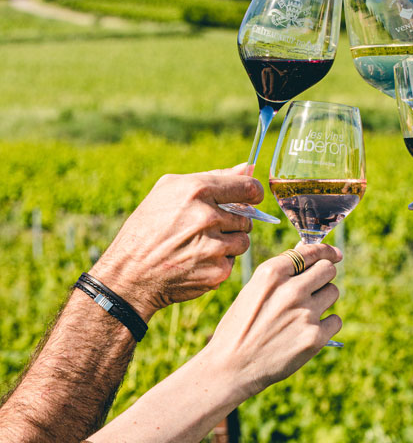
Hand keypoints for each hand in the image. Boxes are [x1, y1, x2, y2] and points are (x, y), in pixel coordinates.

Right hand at [89, 164, 261, 319]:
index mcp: (198, 190)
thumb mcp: (170, 189)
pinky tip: (196, 261)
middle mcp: (208, 217)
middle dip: (233, 221)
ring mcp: (214, 246)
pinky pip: (232, 261)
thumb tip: (248, 167)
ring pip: (243, 240)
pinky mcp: (217, 271)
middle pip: (247, 216)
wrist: (130, 274)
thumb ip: (214, 176)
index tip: (251, 197)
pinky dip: (219, 262)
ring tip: (201, 245)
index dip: (253, 192)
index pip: (249, 187)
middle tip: (208, 228)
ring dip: (228, 243)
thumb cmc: (148, 226)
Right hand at [206, 243, 342, 398]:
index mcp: (271, 273)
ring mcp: (305, 314)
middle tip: (316, 286)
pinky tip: (307, 331)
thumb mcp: (254, 290)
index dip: (325, 251)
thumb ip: (281, 271)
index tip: (335, 254)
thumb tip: (306, 250)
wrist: (231, 368)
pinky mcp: (315, 338)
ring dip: (323, 299)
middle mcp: (291, 290)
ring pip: (333, 292)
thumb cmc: (240, 326)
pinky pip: (335, 320)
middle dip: (324, 275)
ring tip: (303, 313)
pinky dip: (326, 325)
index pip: (310, 252)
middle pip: (328, 269)